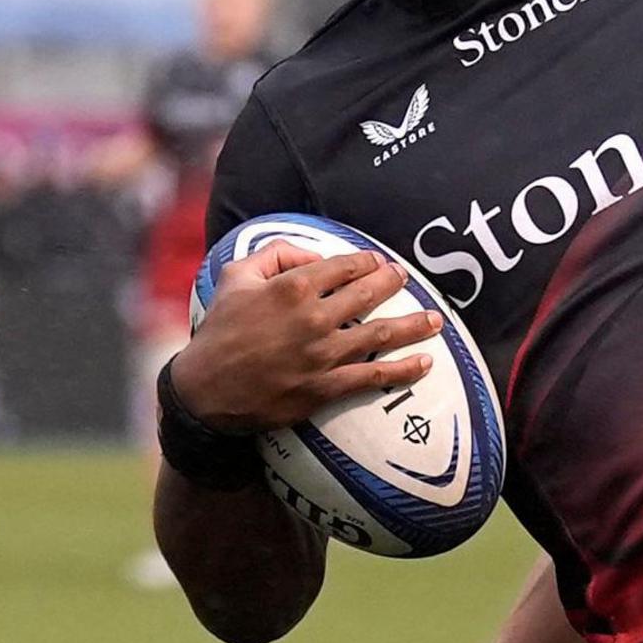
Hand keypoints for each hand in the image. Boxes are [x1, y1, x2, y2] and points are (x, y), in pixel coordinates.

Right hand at [168, 243, 437, 430]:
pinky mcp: (325, 387)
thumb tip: (312, 253)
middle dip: (393, 283)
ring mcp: (323, 354)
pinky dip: (402, 370)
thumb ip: (274, 254)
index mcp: (293, 287)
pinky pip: (373, 377)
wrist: (206, 390)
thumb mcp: (236, 276)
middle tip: (405, 279)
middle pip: (368, 294)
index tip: (378, 263)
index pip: (344, 266)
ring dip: (413, 325)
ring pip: (380, 334)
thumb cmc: (220, 330)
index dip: (366, 262)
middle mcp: (314, 318)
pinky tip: (424, 363)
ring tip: (435, 319)